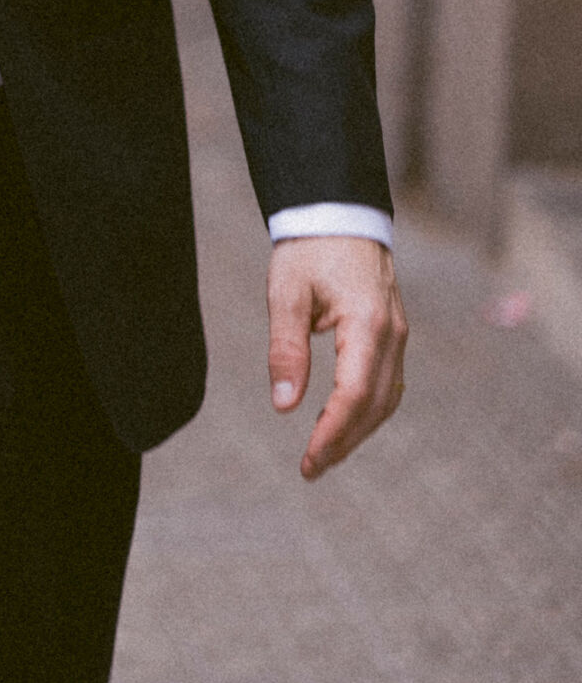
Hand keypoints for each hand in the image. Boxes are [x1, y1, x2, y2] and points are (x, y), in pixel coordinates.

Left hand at [268, 235, 406, 478]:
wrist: (338, 213)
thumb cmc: (308, 249)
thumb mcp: (286, 294)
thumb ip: (286, 348)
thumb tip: (283, 405)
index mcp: (367, 324)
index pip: (354, 394)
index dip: (332, 433)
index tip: (308, 460)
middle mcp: (392, 334)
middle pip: (375, 405)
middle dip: (344, 441)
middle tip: (310, 469)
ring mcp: (398, 334)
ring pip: (387, 399)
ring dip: (358, 430)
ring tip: (323, 454)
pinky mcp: (394, 333)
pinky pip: (387, 382)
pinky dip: (367, 409)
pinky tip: (342, 422)